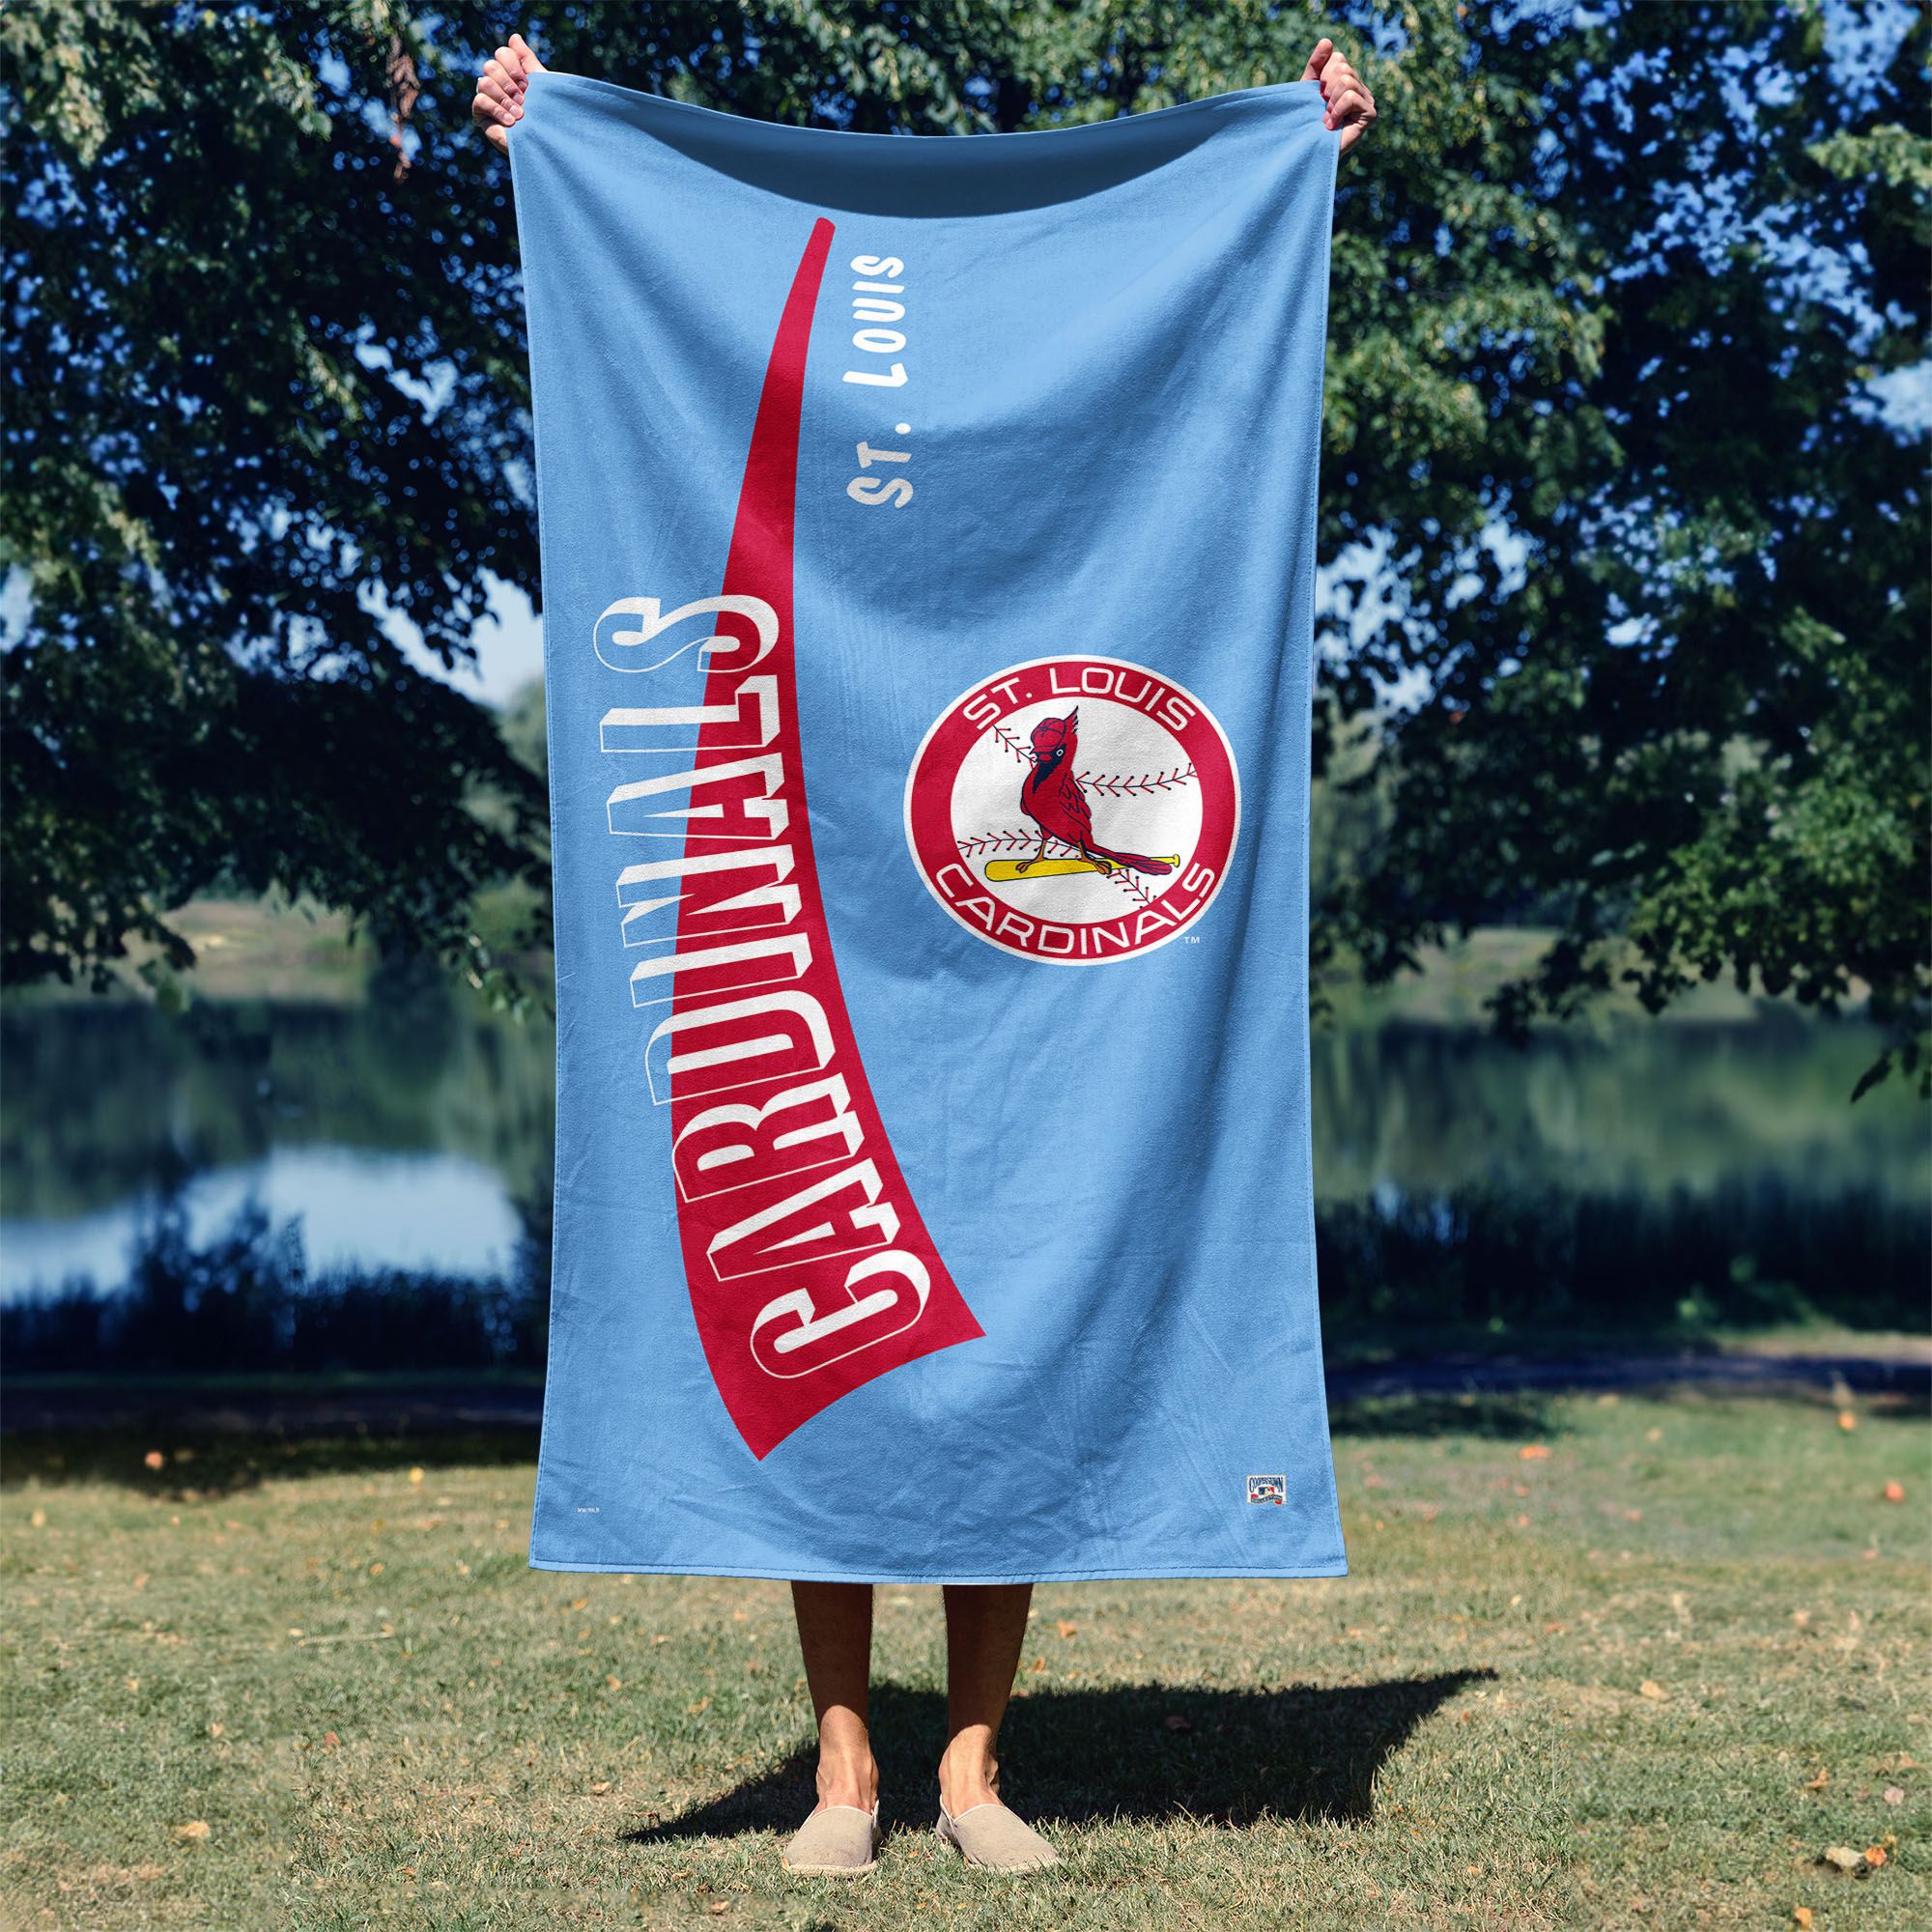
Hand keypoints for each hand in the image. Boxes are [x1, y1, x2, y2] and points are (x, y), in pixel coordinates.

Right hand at [472, 32, 544, 151]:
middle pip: (491, 65)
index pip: (503, 53)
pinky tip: (511, 121)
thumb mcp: (542, 84)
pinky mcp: (481, 114)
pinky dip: (497, 109)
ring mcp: (488, 97)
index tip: (528, 84)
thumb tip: (514, 37)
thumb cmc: (548, 114)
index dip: (514, 66)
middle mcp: (497, 82)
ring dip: (504, 97)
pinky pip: (480, 100)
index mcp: (511, 72)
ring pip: (484, 81)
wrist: (549, 143)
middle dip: (509, 82)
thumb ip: (528, 60)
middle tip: (524, 99)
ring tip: (520, 113)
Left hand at [1300, 38, 1376, 156]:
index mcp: (1349, 79)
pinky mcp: (1370, 114)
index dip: (1322, 76)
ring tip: (1327, 119)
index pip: (1338, 58)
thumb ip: (1316, 65)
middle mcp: (1361, 88)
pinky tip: (1331, 125)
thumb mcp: (1308, 88)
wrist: (1308, 150)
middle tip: (1323, 109)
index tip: (1318, 96)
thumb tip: (1327, 41)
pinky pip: (1351, 97)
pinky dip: (1337, 111)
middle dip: (1327, 89)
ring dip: (1330, 103)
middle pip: (1343, 68)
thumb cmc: (1308, 121)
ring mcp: (1368, 101)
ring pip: (1347, 81)